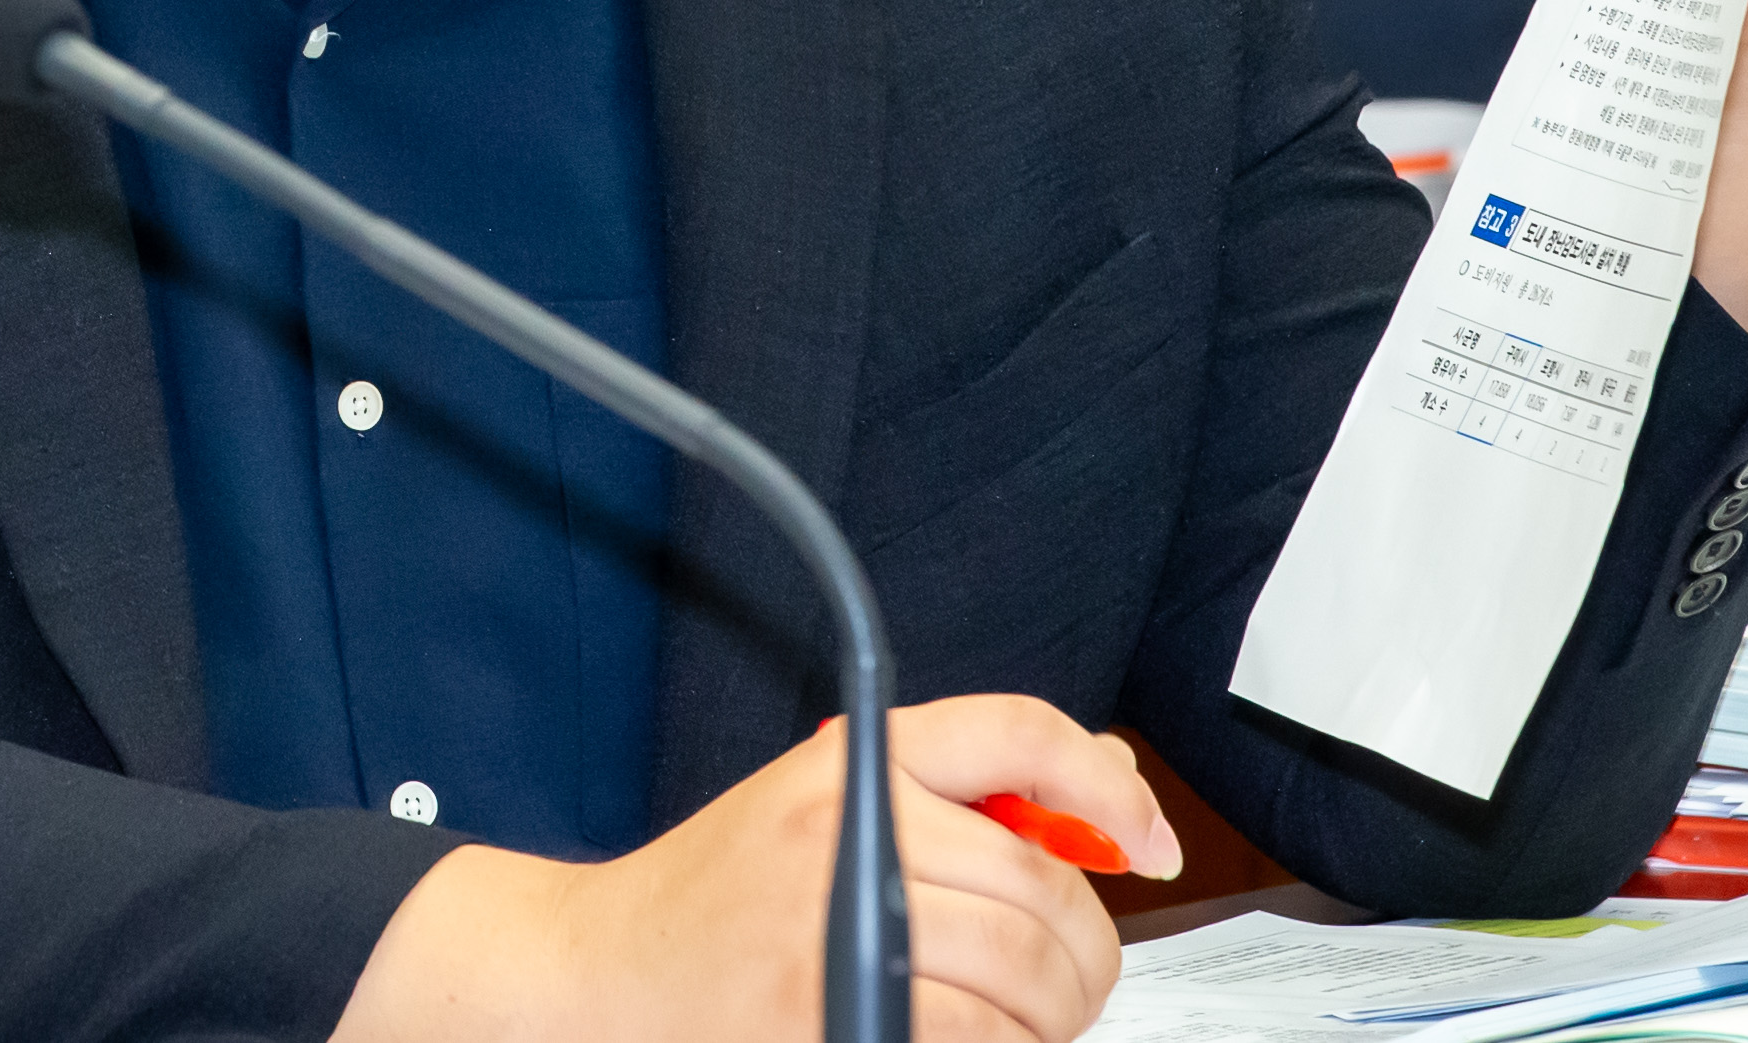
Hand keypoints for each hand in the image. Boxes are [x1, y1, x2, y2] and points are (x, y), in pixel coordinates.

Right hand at [334, 696, 1178, 1042]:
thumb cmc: (719, 898)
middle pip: (1042, 886)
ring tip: (1020, 1022)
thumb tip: (1104, 805)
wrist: (599, 971)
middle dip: (1087, 948)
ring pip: (1026, 976)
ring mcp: (842, 932)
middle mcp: (851, 833)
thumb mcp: (829, 807)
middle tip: (1072, 976)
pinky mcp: (838, 1020)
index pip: (1021, 733)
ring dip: (1053, 1017)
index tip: (1149, 842)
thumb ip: (954, 798)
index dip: (1110, 786)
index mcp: (856, 764)